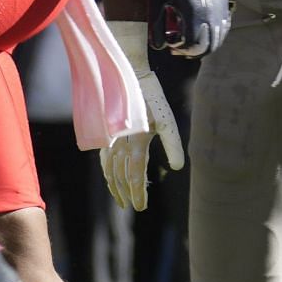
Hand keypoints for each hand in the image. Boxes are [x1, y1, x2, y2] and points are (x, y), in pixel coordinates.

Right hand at [99, 22, 185, 210]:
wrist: (128, 74)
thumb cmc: (152, 97)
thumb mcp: (168, 120)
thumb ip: (173, 144)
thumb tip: (178, 168)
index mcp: (137, 141)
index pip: (136, 176)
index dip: (138, 194)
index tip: (141, 207)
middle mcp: (120, 143)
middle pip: (120, 176)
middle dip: (125, 194)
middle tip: (131, 206)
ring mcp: (110, 137)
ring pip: (108, 169)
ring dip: (114, 185)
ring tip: (119, 196)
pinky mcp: (105, 131)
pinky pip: (103, 157)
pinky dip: (106, 170)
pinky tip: (109, 174)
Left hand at [148, 0, 230, 56]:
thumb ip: (156, 23)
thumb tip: (158, 45)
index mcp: (195, 11)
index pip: (193, 44)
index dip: (181, 49)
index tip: (169, 45)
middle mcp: (212, 12)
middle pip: (208, 45)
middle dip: (192, 51)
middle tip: (177, 48)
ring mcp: (221, 7)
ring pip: (218, 38)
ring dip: (204, 45)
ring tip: (188, 43)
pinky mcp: (224, 2)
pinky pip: (223, 27)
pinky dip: (214, 36)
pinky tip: (201, 32)